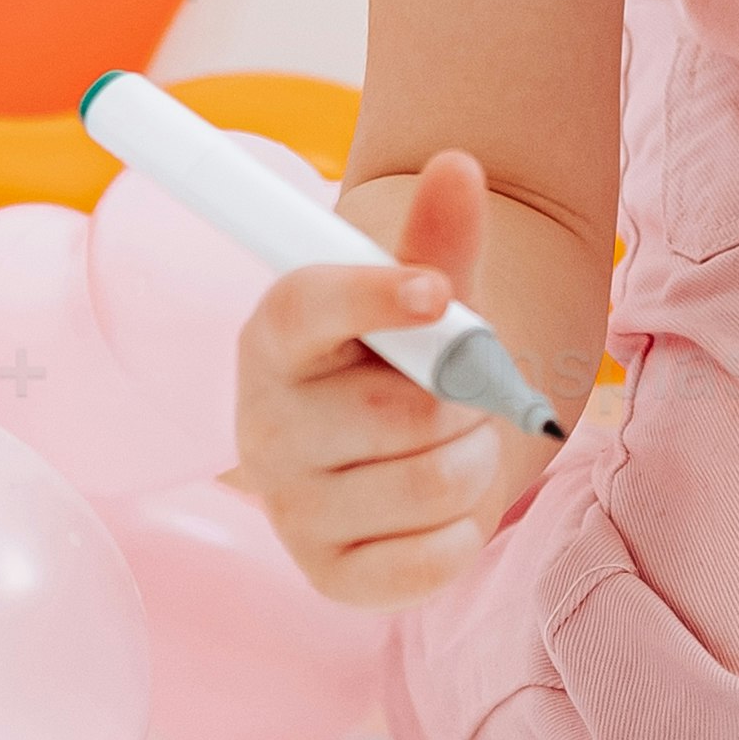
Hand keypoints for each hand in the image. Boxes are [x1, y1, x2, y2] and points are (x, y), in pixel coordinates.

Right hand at [236, 145, 551, 608]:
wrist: (403, 449)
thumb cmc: (410, 358)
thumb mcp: (427, 292)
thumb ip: (441, 238)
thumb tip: (460, 165)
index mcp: (274, 335)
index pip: (307, 307)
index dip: (376, 297)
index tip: (439, 294)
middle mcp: (265, 424)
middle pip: (401, 413)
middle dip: (466, 400)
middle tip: (463, 392)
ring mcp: (289, 506)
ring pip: (430, 486)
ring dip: (473, 462)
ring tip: (453, 446)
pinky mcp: (327, 574)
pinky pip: (428, 562)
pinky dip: (463, 532)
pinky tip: (442, 509)